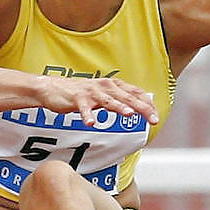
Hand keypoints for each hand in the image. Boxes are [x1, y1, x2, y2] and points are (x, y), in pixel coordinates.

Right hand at [37, 75, 158, 125]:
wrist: (53, 89)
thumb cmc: (79, 94)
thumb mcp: (102, 94)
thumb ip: (117, 99)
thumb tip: (135, 107)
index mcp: (112, 85)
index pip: (135, 93)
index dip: (148, 103)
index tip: (156, 116)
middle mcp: (105, 86)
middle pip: (127, 97)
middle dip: (142, 108)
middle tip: (152, 119)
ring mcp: (91, 92)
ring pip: (108, 100)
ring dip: (119, 107)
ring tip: (128, 114)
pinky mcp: (77, 99)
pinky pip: (84, 108)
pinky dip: (88, 115)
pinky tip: (91, 123)